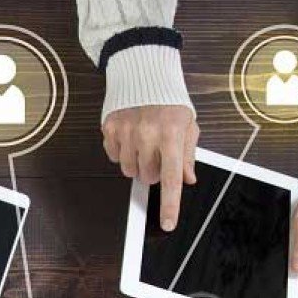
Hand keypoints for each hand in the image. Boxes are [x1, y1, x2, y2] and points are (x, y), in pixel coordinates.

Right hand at [102, 105, 197, 230]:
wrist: (144, 74)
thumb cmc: (169, 101)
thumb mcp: (187, 125)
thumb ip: (187, 154)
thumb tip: (187, 178)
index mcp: (172, 133)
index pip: (171, 178)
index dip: (170, 204)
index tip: (168, 223)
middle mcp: (148, 134)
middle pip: (147, 177)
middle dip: (153, 170)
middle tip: (157, 152)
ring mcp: (126, 132)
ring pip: (129, 170)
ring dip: (137, 162)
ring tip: (143, 143)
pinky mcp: (110, 129)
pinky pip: (114, 157)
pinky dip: (122, 151)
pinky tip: (130, 137)